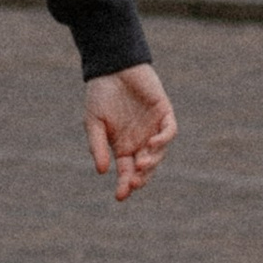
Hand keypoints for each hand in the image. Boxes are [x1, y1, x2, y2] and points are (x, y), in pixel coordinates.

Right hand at [86, 63, 175, 201]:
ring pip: (158, 152)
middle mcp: (140, 141)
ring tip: (141, 164)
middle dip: (141, 178)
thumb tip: (101, 171)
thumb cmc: (100, 94)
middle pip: (145, 168)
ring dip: (152, 161)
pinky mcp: (164, 113)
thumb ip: (97, 145)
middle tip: (133, 183)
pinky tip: (153, 143)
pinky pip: (169, 131)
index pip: (127, 172)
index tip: (120, 195)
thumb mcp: (93, 122)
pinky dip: (164, 139)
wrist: (112, 66)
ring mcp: (153, 128)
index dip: (125, 185)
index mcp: (123, 146)